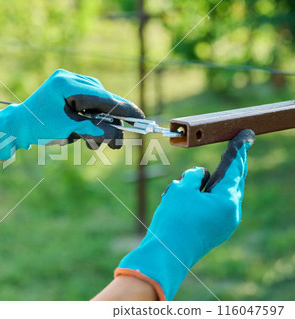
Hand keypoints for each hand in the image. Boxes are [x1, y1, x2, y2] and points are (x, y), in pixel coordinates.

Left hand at [0, 69, 143, 160]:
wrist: (16, 128)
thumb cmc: (38, 129)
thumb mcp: (69, 130)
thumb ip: (95, 130)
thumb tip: (120, 136)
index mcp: (67, 83)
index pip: (104, 97)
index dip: (124, 110)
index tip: (140, 120)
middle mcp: (69, 78)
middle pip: (102, 100)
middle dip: (109, 123)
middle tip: (116, 145)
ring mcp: (68, 83)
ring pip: (96, 104)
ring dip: (97, 125)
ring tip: (91, 143)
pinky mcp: (67, 91)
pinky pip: (87, 105)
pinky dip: (89, 121)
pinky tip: (80, 134)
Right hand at [115, 129, 254, 299]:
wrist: (166, 255)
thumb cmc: (174, 220)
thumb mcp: (182, 189)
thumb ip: (194, 176)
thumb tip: (200, 175)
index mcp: (228, 200)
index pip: (235, 169)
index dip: (238, 150)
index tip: (244, 137)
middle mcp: (231, 213)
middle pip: (234, 182)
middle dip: (234, 165)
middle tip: (240, 147)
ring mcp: (223, 225)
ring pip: (221, 195)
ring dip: (214, 182)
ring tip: (208, 172)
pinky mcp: (213, 232)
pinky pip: (213, 208)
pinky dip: (207, 197)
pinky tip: (196, 193)